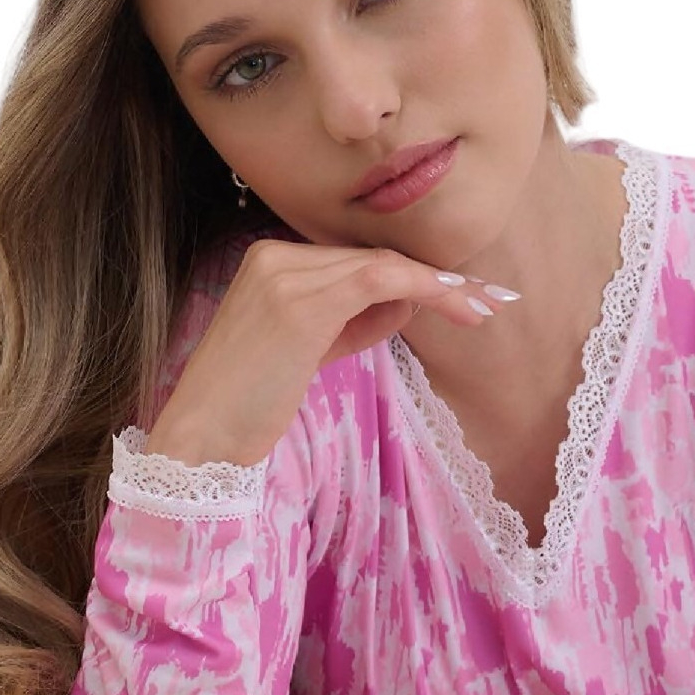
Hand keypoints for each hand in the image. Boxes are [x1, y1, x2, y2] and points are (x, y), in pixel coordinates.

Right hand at [147, 240, 519, 466]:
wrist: (202, 438)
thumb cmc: (253, 402)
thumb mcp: (311, 348)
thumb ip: (355, 318)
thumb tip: (411, 299)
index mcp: (271, 261)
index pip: (358, 260)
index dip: (415, 274)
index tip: (464, 290)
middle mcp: (274, 255)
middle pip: (374, 258)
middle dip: (438, 278)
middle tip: (491, 297)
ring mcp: (283, 274)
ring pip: (382, 266)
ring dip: (441, 286)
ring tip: (484, 306)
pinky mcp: (298, 301)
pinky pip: (377, 280)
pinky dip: (422, 288)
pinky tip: (456, 302)